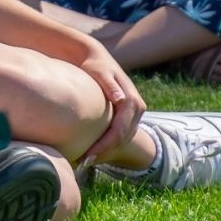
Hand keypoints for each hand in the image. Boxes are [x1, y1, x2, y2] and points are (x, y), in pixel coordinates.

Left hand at [76, 47, 144, 165]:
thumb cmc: (94, 65)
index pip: (120, 130)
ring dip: (106, 152)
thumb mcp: (100, 72)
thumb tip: (120, 99)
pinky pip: (120, 135)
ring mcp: (134, 114)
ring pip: (123, 140)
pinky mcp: (128, 116)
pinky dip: (107, 145)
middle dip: (104, 152)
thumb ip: (109, 85)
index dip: (105, 145)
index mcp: (132, 101)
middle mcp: (138, 108)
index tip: (88, 155)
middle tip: (83, 163)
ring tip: (85, 160)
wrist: (96, 58)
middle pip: (123, 138)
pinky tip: (91, 151)